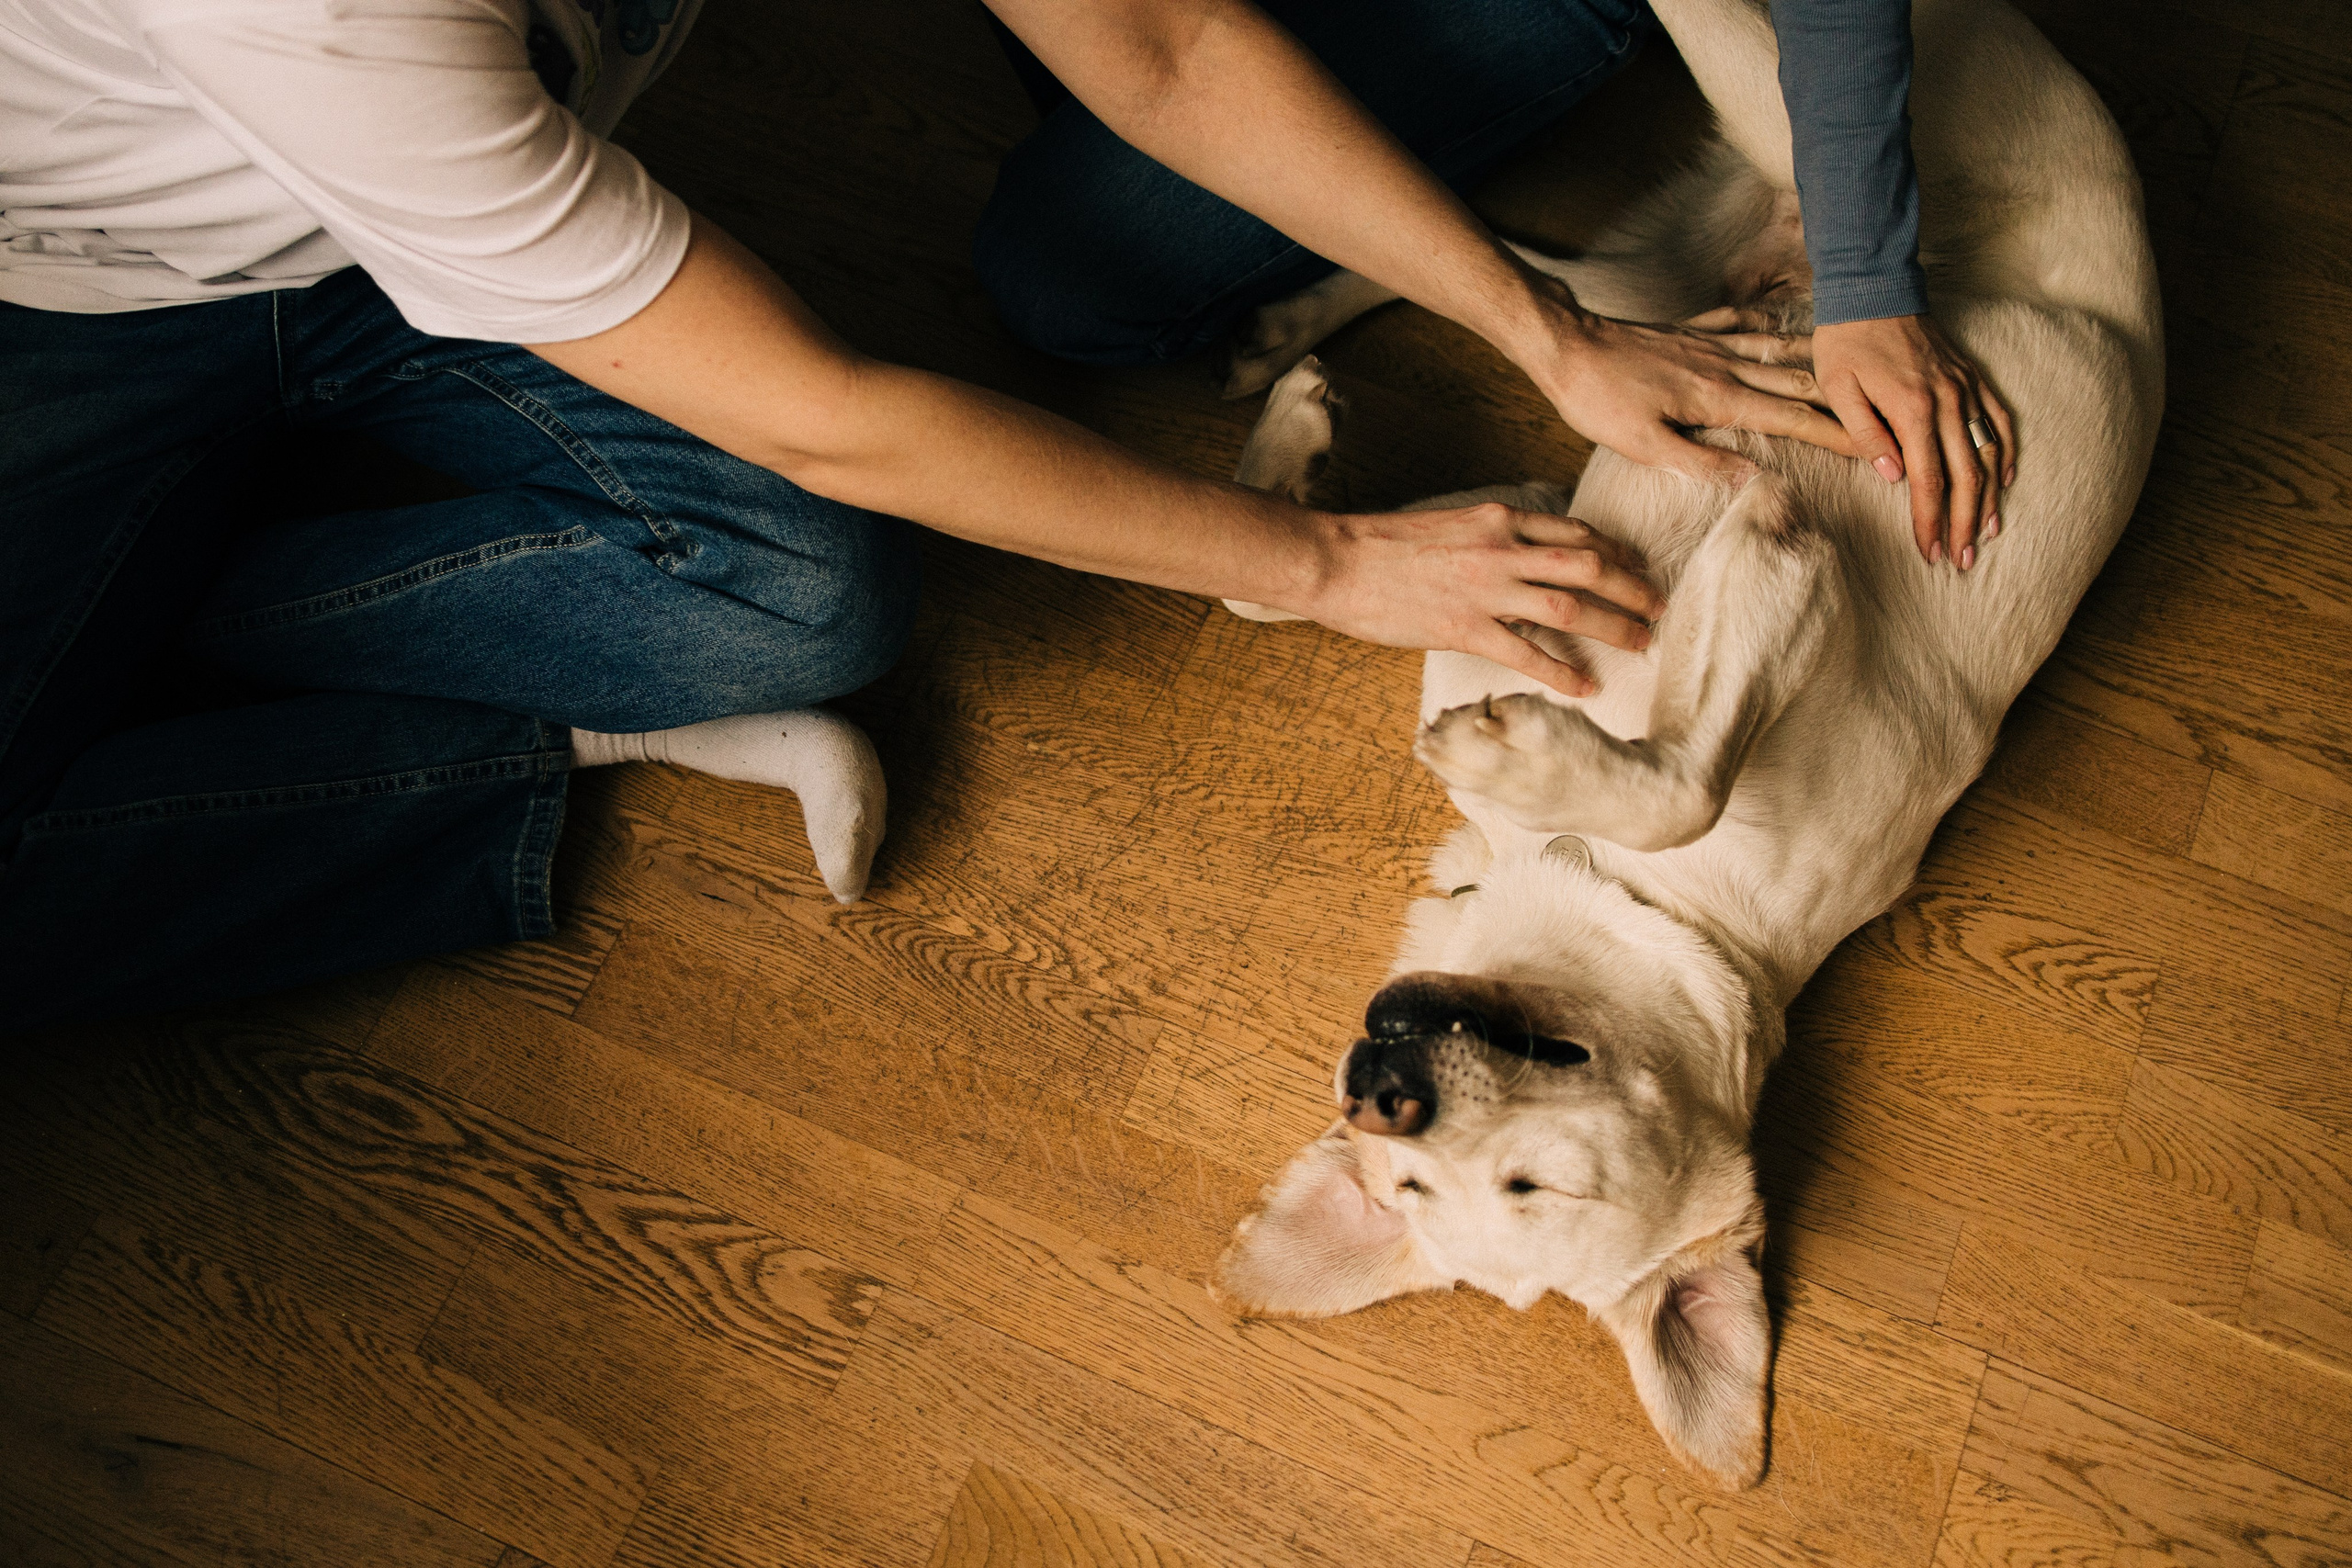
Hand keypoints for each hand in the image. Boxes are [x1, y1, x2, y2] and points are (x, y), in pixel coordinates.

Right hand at [1299, 503, 1664, 695]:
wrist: (1335, 561)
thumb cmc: (1382, 545)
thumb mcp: (1450, 524)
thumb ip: (1491, 540)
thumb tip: (1520, 563)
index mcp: (1498, 519)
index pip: (1575, 531)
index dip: (1616, 551)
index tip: (1636, 567)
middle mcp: (1502, 548)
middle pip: (1590, 564)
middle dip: (1633, 588)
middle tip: (1659, 608)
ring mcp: (1486, 589)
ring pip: (1571, 607)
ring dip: (1614, 627)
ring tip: (1641, 643)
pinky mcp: (1465, 628)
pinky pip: (1527, 653)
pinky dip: (1563, 673)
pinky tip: (1585, 688)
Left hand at [1507, 276, 1857, 483]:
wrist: (1566, 345)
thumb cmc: (1598, 400)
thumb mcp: (1644, 445)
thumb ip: (1701, 463)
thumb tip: (1755, 481)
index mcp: (1719, 398)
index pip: (1793, 419)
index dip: (1839, 435)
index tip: (1877, 448)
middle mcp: (1724, 366)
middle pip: (1798, 382)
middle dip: (1845, 400)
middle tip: (1885, 413)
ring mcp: (1709, 344)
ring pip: (1778, 350)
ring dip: (1818, 360)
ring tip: (1854, 365)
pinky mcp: (1689, 331)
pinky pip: (1740, 324)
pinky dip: (1768, 326)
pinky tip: (1780, 327)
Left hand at [1812, 313, 2013, 568]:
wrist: (1873, 288)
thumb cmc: (1846, 342)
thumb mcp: (1839, 390)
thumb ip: (1866, 435)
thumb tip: (1893, 477)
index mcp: (1912, 409)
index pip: (1927, 479)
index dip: (1930, 519)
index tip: (1931, 551)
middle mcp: (1947, 401)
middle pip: (1965, 475)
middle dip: (1965, 522)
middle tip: (1961, 560)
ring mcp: (1964, 388)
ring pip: (1988, 452)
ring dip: (1991, 496)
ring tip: (1989, 532)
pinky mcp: (1970, 377)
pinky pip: (1999, 419)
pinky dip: (2006, 451)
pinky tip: (2006, 479)